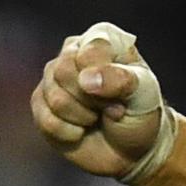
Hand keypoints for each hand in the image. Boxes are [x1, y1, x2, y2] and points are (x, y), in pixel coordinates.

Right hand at [29, 23, 164, 177]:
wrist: (131, 147)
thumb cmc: (141, 111)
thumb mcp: (144, 92)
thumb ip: (121, 80)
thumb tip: (87, 79)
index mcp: (102, 38)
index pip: (91, 49)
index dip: (105, 75)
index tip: (123, 92)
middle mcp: (72, 53)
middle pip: (64, 71)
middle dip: (93, 98)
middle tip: (112, 106)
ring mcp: (53, 80)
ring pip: (55, 98)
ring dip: (83, 116)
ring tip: (99, 116)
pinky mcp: (41, 106)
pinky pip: (46, 121)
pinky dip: (70, 132)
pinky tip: (82, 129)